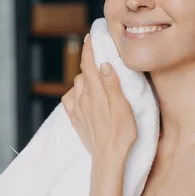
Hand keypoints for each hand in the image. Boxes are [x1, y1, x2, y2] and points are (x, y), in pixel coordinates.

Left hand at [62, 34, 137, 161]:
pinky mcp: (75, 119)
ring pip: (77, 85)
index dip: (89, 48)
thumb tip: (103, 64)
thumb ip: (112, 85)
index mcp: (96, 93)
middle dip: (90, 64)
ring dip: (85, 80)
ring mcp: (77, 109)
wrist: (108, 159)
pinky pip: (70, 99)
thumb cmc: (122, 135)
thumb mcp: (124, 108)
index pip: (89, 65)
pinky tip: (86, 97)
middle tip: (102, 61)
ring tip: (98, 82)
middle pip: (83, 73)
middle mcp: (83, 99)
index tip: (90, 36)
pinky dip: (77, 93)